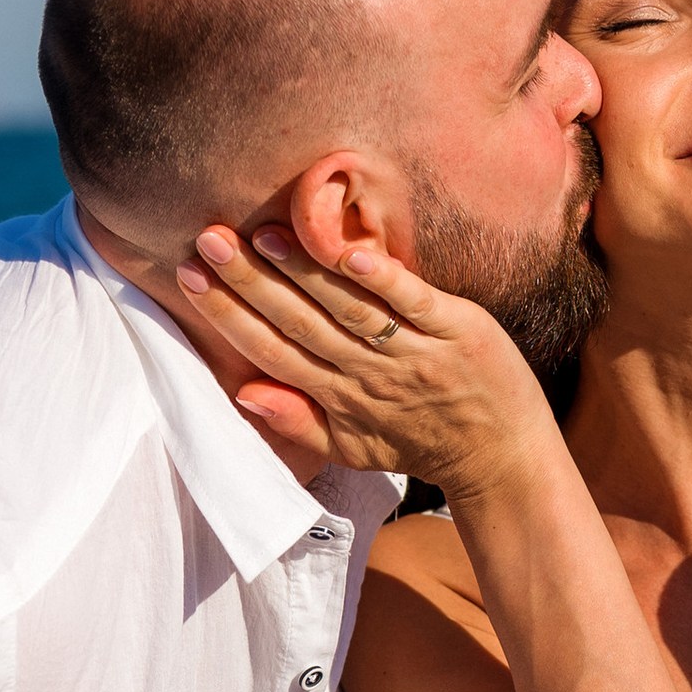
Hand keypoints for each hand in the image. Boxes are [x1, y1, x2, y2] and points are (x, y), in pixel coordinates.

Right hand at [180, 223, 555, 502]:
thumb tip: (241, 392)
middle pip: (300, 324)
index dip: (228, 315)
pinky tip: (351, 253)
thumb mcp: (352, 449)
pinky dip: (383, 280)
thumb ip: (296, 421)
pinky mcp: (459, 331)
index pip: (272, 350)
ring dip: (303, 273)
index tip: (189, 275)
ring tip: (261, 235)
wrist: (501, 456)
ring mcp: (414, 352)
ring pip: (348, 309)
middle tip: (208, 239)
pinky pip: (414, 303)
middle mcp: (370, 375)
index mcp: (339, 398)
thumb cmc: (420, 443)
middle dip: (250, 283)